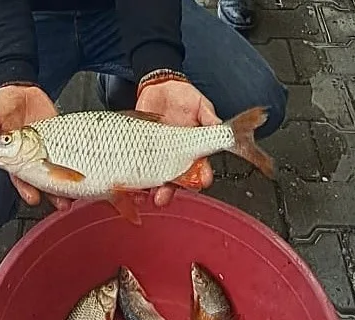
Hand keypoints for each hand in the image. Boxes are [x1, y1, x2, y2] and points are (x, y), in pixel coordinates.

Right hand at [0, 85, 71, 209]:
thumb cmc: (2, 104)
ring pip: (57, 171)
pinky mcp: (61, 140)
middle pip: (42, 180)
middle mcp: (30, 158)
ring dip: (66, 185)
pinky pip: (70, 155)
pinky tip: (85, 174)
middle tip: (61, 203)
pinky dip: (77, 166)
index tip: (32, 198)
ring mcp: (47, 150)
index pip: (19, 177)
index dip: (26, 188)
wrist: (21, 89)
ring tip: (75, 196)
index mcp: (12, 157)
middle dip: (51, 193)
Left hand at [135, 79, 220, 206]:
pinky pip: (139, 172)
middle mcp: (176, 158)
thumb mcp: (199, 103)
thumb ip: (208, 116)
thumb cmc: (183, 97)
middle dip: (172, 191)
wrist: (157, 88)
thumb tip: (219, 126)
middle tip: (166, 195)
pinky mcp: (141, 155)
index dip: (202, 176)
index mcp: (194, 149)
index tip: (202, 180)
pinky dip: (136, 183)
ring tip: (153, 197)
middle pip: (177, 182)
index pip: (201, 168)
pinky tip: (134, 188)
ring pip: (158, 181)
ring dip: (156, 192)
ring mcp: (158, 158)